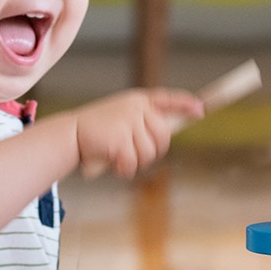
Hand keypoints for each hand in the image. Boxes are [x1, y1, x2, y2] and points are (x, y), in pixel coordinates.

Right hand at [72, 88, 202, 177]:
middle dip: (152, 152)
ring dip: (136, 162)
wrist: (70, 134)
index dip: (185, 104)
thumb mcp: (123, 119)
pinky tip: (113, 164)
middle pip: (163, 136)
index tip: (200, 111)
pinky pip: (133, 162)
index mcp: (138, 101)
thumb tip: (165, 137)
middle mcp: (136, 107)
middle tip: (133, 155)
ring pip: (149, 152)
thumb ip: (143, 123)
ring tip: (119, 157)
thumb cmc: (99, 132)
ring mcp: (128, 121)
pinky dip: (125, 169)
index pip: (167, 99)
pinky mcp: (120, 137)